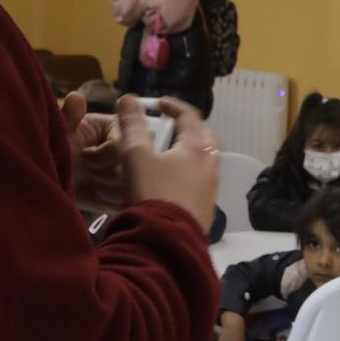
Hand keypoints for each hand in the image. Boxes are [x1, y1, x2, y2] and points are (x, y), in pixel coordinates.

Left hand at [63, 92, 126, 214]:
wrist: (55, 180)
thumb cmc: (58, 151)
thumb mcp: (60, 133)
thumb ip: (68, 116)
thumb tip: (76, 97)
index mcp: (120, 126)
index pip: (124, 145)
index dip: (103, 156)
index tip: (85, 156)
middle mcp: (133, 147)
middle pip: (132, 167)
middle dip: (105, 173)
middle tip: (89, 171)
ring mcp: (136, 170)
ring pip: (132, 186)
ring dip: (108, 187)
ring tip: (93, 181)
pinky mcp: (132, 191)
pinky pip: (130, 199)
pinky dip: (112, 200)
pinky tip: (100, 193)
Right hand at [116, 96, 217, 229]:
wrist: (166, 242)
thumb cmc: (152, 193)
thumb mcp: (135, 156)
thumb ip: (132, 126)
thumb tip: (127, 98)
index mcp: (197, 148)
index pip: (190, 116)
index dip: (172, 106)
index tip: (158, 104)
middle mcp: (210, 166)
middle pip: (206, 138)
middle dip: (188, 130)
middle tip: (168, 131)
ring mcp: (211, 189)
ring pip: (204, 163)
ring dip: (188, 155)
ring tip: (165, 159)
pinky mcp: (207, 209)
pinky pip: (200, 184)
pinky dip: (188, 176)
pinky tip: (169, 186)